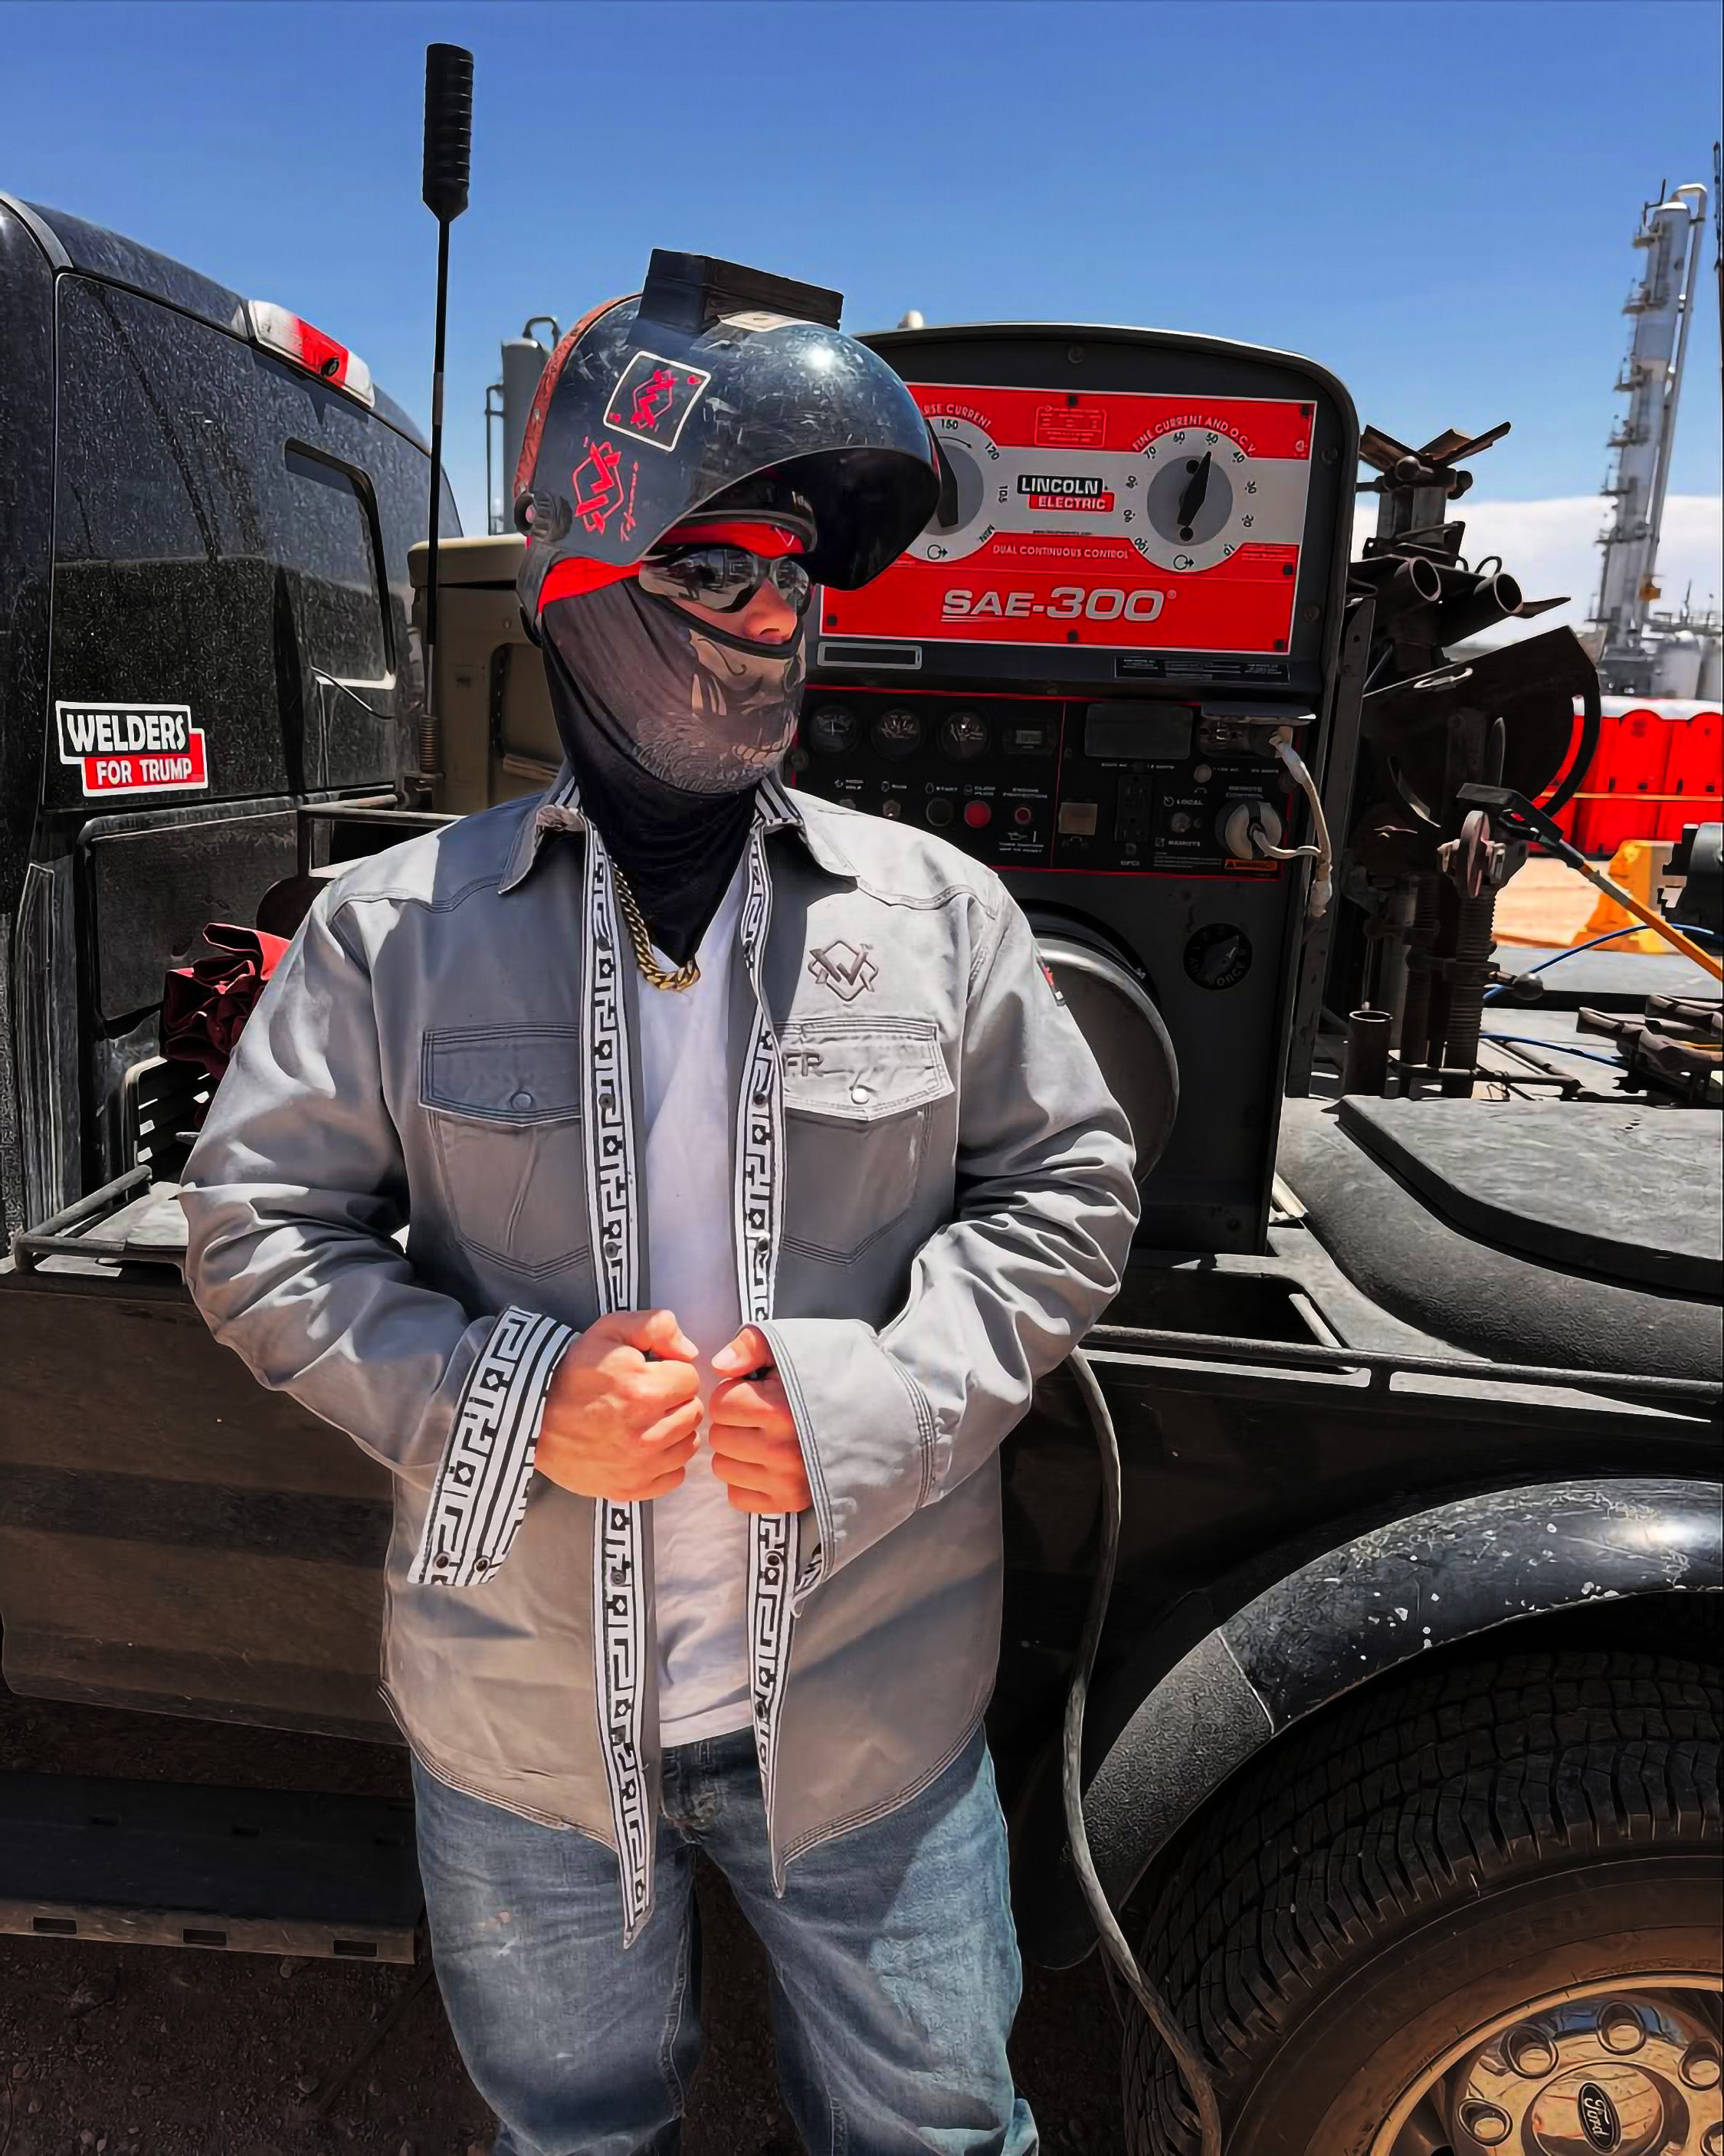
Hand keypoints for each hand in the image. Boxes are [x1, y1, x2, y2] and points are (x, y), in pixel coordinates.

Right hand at [535, 1309, 702, 1503]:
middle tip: (648, 1398)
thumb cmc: (572, 1371)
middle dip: (675, 1401)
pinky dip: (665, 1462)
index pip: (691, 1380)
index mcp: (644, 1391)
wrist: (531, 1415)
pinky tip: (644, 1447)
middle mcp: (645, 1433)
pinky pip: (674, 1476)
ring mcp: (638, 1466)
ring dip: (674, 1431)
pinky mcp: (630, 1488)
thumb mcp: (609, 1330)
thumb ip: (657, 1326)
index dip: (672, 1373)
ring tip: (646, 1421)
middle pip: (693, 1413)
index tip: (652, 1375)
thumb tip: (690, 1352)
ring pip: (688, 1445)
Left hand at [708, 1326, 813, 1515]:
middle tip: (759, 1416)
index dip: (732, 1393)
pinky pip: (738, 1496)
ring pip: (724, 1468)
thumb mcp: (793, 1346)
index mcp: (781, 1410)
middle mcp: (785, 1451)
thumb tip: (719, 1365)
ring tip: (763, 1438)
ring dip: (737, 1452)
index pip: (721, 1405)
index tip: (753, 1392)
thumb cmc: (828, 1375)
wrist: (879, 1413)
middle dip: (733, 1423)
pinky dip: (746, 1480)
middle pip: (719, 1438)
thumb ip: (752, 1345)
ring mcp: (789, 1481)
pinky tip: (767, 1463)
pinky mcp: (790, 1503)